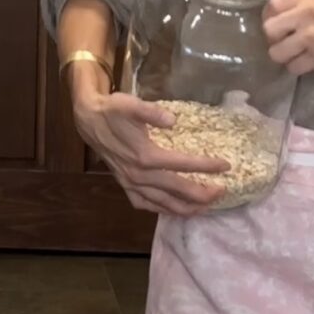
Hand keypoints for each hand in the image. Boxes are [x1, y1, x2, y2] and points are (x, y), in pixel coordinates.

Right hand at [69, 68, 227, 216]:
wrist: (88, 120)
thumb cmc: (113, 110)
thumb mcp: (130, 104)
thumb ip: (151, 112)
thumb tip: (173, 120)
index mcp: (145, 155)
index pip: (184, 164)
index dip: (207, 166)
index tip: (225, 166)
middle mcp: (140, 175)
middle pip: (178, 190)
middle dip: (203, 194)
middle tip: (223, 192)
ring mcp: (131, 183)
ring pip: (163, 203)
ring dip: (186, 208)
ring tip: (205, 208)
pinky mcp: (124, 186)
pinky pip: (146, 205)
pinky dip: (162, 210)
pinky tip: (172, 210)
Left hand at [263, 0, 313, 75]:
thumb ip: (300, 3)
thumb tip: (276, 5)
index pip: (271, 5)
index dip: (271, 17)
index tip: (281, 25)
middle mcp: (306, 14)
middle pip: (268, 30)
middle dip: (274, 39)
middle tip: (286, 42)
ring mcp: (311, 36)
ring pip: (276, 52)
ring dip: (285, 57)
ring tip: (297, 55)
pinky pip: (293, 67)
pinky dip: (298, 68)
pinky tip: (308, 63)